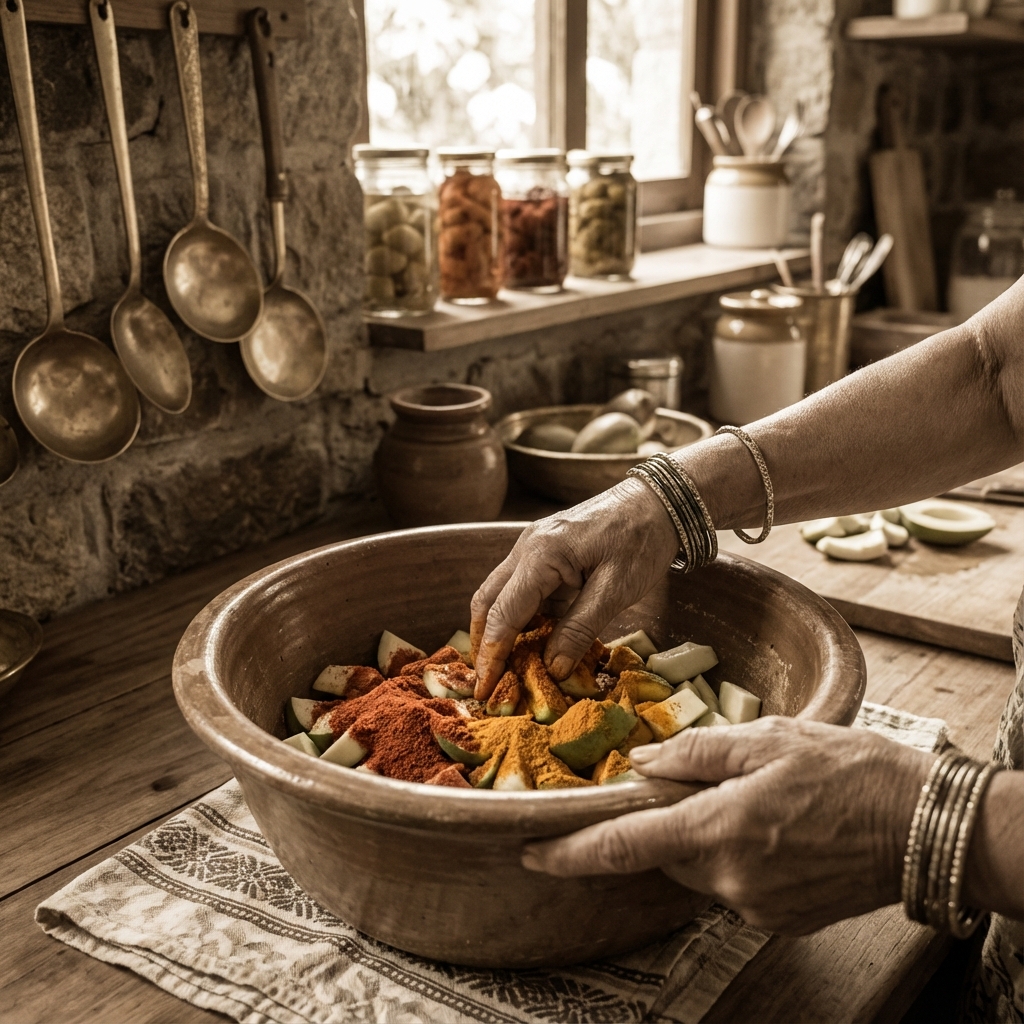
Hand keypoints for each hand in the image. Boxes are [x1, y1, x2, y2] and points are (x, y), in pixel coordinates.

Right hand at [470, 478, 678, 698]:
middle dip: (483, 643)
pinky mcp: (544, 552)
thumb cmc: (642, 540)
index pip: (503, 613)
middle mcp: (527, 547)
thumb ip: (580, 629)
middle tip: (486, 682)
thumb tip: (551, 668)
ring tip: (504, 668)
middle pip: (487, 601)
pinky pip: (520, 588)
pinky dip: (519, 617)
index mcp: (541, 555)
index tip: (484, 688)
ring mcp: (532, 547)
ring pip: (499, 594)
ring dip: (498, 630)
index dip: (492, 654)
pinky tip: (529, 642)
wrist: (658, 501)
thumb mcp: (616, 590)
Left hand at [521, 717, 934, 933]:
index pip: (625, 845)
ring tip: (759, 801)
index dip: (571, 851)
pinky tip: (776, 828)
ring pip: (699, 866)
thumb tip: (642, 765)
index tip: (532, 852)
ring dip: (707, 834)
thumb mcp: (767, 738)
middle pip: (665, 851)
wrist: (922, 823)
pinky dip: (736, 854)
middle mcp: (732, 879)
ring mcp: (756, 906)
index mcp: (721, 829)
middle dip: (670, 819)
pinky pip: (732, 884)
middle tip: (705, 784)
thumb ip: (695, 753)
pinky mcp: (779, 919)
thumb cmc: (847, 769)